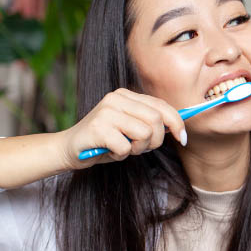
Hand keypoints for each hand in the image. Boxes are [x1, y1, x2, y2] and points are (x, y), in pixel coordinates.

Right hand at [58, 88, 185, 169]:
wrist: (68, 149)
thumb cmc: (104, 141)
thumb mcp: (129, 128)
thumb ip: (148, 123)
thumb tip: (177, 127)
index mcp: (125, 95)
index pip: (160, 105)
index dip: (177, 122)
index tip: (182, 138)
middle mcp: (116, 98)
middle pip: (156, 120)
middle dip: (156, 141)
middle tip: (141, 149)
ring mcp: (106, 112)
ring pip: (144, 133)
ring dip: (138, 149)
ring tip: (123, 149)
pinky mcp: (98, 128)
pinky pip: (125, 147)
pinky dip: (121, 156)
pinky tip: (109, 151)